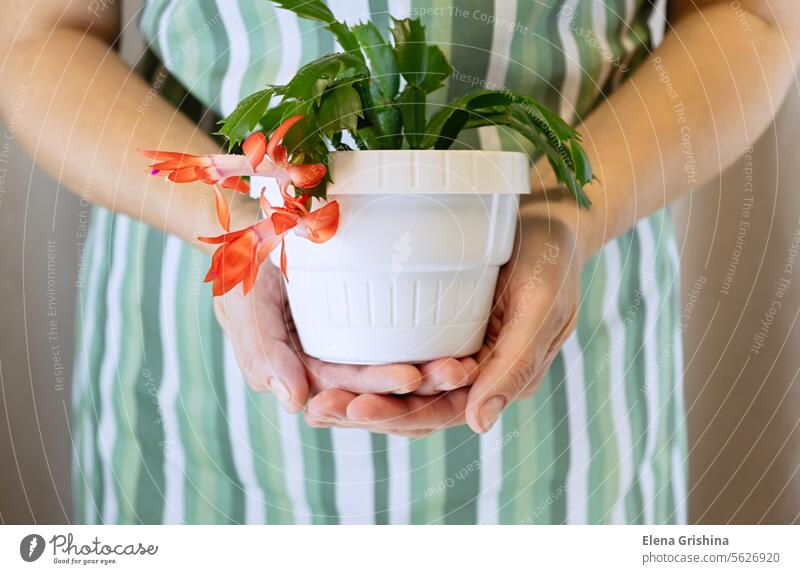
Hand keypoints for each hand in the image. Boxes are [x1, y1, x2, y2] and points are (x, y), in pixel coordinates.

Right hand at [213, 259, 479, 412]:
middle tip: (459, 372)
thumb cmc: (244, 263)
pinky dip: (432, 342)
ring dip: (434, 371)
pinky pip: (404, 335)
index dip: (375, 386)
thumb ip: (262, 352)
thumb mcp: (243, 303)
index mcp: (303, 370)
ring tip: (469, 365)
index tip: (412, 377)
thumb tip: (293, 403)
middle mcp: (334, 363)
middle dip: (420, 384)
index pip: (343, 386)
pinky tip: (465, 341)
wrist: (256, 224)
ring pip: (398, 365)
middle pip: (379, 383)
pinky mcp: (371, 317)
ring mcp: (355, 342)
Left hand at [305, 198, 585, 434]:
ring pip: (400, 388)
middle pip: (412, 406)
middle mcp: (473, 372)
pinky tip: (330, 364)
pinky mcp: (438, 325)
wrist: (549, 214)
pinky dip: (368, 365)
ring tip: (314, 400)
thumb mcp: (539, 304)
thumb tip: (478, 425)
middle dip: (366, 412)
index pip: (442, 411)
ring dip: (359, 396)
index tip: (352, 408)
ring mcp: (453, 349)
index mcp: (500, 378)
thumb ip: (515, 363)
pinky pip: (399, 353)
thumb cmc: (550, 255)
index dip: (397, 415)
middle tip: (317, 411)